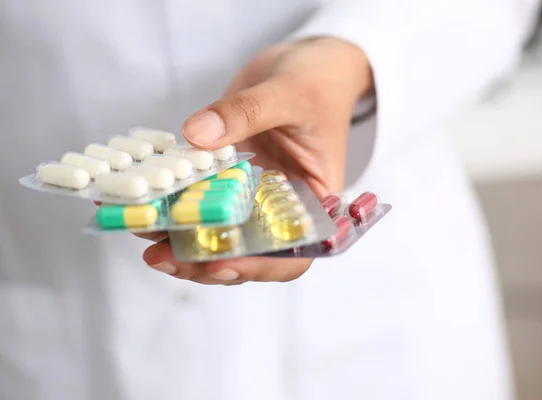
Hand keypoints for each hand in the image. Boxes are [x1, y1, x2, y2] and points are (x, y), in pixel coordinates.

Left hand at [143, 37, 372, 283]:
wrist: (305, 63)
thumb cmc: (318, 82)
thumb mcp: (289, 93)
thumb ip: (247, 113)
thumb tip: (197, 136)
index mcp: (312, 203)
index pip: (291, 255)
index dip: (257, 267)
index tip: (219, 263)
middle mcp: (278, 207)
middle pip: (244, 252)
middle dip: (202, 260)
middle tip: (163, 256)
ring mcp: (249, 194)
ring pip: (214, 231)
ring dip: (177, 238)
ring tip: (140, 230)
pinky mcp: (224, 176)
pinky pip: (197, 195)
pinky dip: (170, 202)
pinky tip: (140, 200)